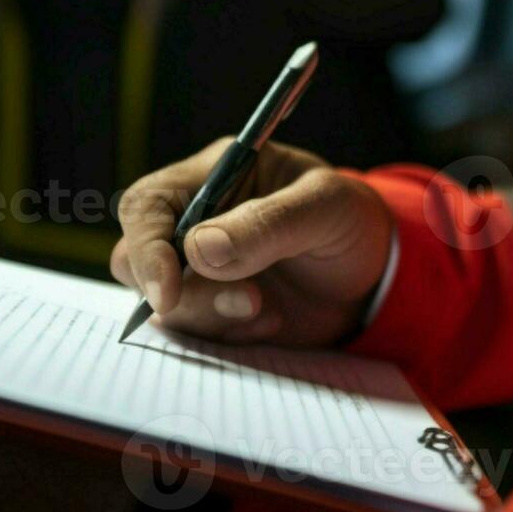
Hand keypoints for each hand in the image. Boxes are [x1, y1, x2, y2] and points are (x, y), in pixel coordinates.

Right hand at [111, 139, 393, 347]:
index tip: (168, 291)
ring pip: (166, 304)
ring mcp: (201, 271)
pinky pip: (197, 333)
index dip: (146, 247)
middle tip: (247, 301)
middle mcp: (195, 223)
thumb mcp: (325, 207)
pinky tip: (273, 322)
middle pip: (136, 259)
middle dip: (178, 292)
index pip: (147, 206)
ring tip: (267, 309)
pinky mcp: (215, 310)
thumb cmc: (349, 221)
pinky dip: (231, 335)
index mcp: (212, 177)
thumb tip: (199, 249)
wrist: (376, 273)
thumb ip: (267, 224)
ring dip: (212, 315)